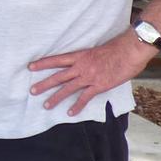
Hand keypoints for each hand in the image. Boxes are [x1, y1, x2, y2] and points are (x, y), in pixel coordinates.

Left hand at [29, 30, 157, 113]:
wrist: (130, 50)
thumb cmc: (118, 47)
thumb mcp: (99, 49)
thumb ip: (92, 58)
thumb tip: (91, 63)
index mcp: (80, 55)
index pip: (57, 59)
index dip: (43, 63)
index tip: (31, 67)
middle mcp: (81, 66)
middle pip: (58, 76)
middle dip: (44, 84)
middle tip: (32, 91)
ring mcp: (89, 76)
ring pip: (67, 88)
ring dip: (56, 98)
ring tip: (46, 106)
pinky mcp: (99, 85)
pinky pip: (85, 98)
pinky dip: (77, 106)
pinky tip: (70, 113)